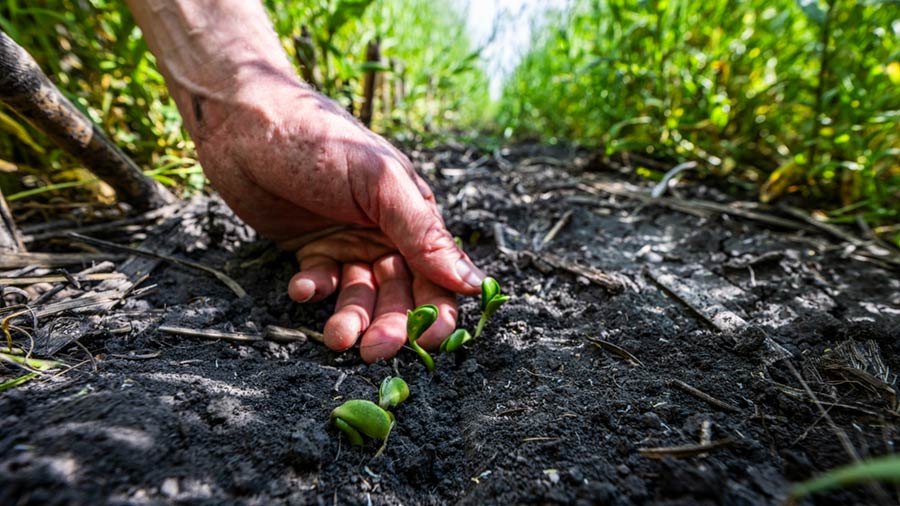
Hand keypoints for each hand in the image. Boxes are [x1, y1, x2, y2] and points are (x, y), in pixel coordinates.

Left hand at [192, 77, 484, 361]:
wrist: (242, 122)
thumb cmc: (318, 141)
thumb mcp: (378, 181)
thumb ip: (422, 232)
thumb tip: (471, 281)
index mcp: (413, 214)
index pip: (438, 275)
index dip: (438, 312)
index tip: (429, 344)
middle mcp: (385, 232)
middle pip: (400, 295)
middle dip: (391, 325)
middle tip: (373, 351)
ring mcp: (347, 241)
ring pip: (361, 295)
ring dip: (352, 317)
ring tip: (335, 337)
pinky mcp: (311, 248)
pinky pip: (322, 282)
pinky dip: (314, 290)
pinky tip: (301, 286)